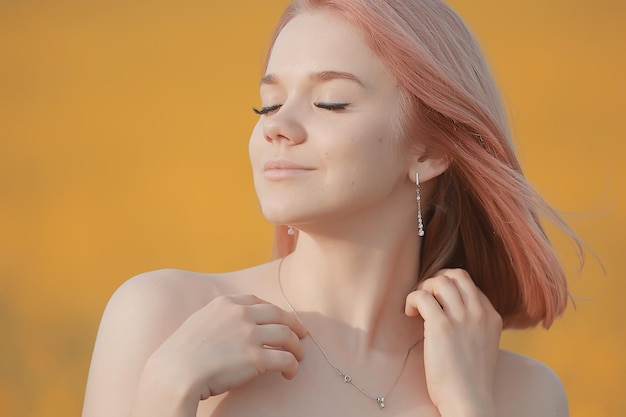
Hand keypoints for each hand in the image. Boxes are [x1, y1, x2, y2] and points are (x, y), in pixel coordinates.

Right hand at [142, 294, 307, 404]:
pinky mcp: (256, 357)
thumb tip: (227, 325)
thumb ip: (216, 319)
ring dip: (296, 346)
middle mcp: (240, 314)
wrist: (174, 373)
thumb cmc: (180, 355)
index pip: (258, 301)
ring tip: (298, 356)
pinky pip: (285, 359)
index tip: (280, 319)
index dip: (273, 311)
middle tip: (301, 335)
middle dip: (294, 324)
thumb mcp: (197, 323)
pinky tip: (290, 373)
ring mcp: (249, 334)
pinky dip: (292, 365)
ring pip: (287, 334)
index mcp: (226, 304)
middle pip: (279, 314)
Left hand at [405, 269, 501, 416]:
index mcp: (492, 316)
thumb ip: (473, 325)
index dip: (449, 288)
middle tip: (425, 298)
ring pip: (439, 281)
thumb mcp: (482, 344)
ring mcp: (461, 317)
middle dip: (436, 280)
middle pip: (456, 275)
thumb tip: (449, 310)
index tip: (437, 302)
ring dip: (423, 289)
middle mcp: (479, 313)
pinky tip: (409, 314)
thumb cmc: (469, 379)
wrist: (468, 400)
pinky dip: (411, 299)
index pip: (469, 284)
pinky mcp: (441, 325)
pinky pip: (422, 296)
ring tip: (417, 308)